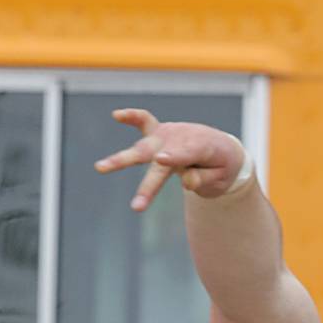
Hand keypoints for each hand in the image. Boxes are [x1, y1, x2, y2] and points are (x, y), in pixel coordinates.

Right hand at [94, 108, 248, 211]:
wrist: (222, 147)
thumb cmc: (221, 166)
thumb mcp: (220, 179)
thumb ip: (204, 179)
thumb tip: (186, 182)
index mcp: (202, 148)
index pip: (186, 154)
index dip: (174, 157)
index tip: (161, 160)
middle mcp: (182, 139)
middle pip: (161, 161)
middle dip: (149, 184)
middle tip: (136, 206)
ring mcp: (168, 134)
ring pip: (144, 148)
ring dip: (122, 160)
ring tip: (100, 168)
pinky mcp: (158, 132)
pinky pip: (144, 121)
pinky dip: (131, 117)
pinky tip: (117, 115)